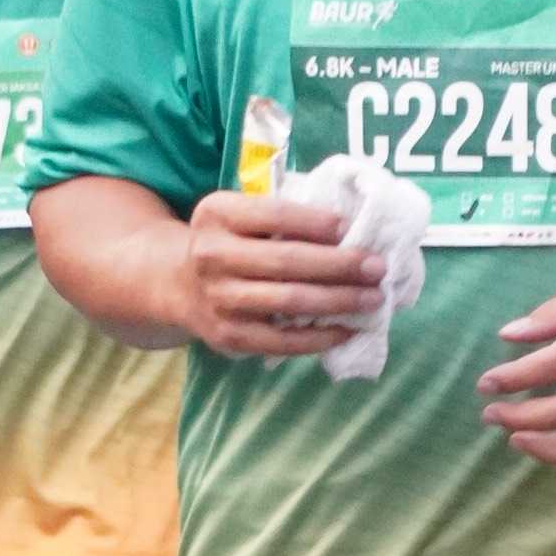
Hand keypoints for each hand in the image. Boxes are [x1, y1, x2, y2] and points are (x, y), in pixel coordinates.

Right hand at [178, 192, 386, 360]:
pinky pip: (282, 341)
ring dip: (338, 300)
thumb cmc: (230, 241)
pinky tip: (348, 330)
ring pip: (289, 301)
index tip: (350, 227)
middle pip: (286, 261)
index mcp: (218, 214)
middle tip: (377, 267)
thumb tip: (350, 230)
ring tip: (373, 298)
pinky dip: (320, 337)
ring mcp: (219, 299)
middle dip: (339, 265)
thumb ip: (280, 215)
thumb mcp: (239, 214)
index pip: (273, 215)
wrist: (178, 284)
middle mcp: (212, 256)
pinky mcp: (229, 336)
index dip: (314, 222)